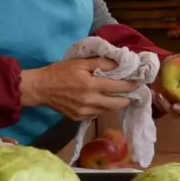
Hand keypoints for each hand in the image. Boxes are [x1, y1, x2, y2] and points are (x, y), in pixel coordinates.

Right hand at [20, 58, 138, 120]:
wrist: (40, 88)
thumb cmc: (59, 72)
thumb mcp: (79, 62)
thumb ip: (100, 63)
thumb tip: (119, 64)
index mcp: (90, 85)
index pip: (117, 87)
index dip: (130, 85)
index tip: (139, 82)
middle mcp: (90, 101)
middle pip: (117, 103)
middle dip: (127, 97)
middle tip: (133, 91)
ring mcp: (84, 112)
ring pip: (108, 110)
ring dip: (116, 103)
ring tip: (121, 95)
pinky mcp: (79, 118)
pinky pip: (97, 114)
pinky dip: (103, 107)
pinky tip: (103, 100)